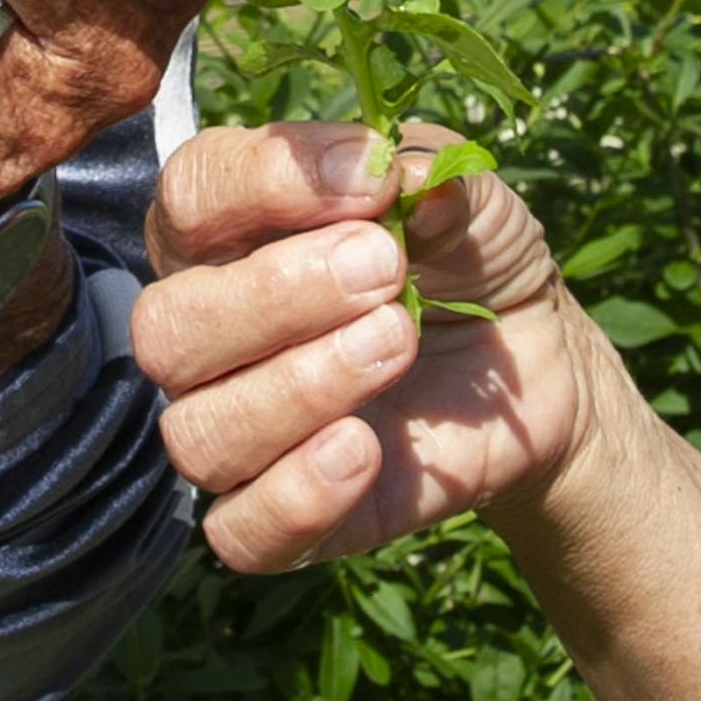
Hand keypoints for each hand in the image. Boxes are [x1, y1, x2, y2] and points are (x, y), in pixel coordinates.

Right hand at [131, 117, 614, 569]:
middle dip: (276, 295)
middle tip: (386, 270)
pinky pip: (239, 531)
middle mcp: (208, 331)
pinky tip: (366, 450)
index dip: (263, 182)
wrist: (533, 363)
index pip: (188, 197)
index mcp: (228, 232)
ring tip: (397, 343)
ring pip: (199, 432)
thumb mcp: (467, 196)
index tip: (369, 177)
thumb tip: (397, 172)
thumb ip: (430, 170)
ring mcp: (239, 428)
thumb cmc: (468, 257)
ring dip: (300, 387)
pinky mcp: (283, 516)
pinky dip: (296, 496)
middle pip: (167, 327)